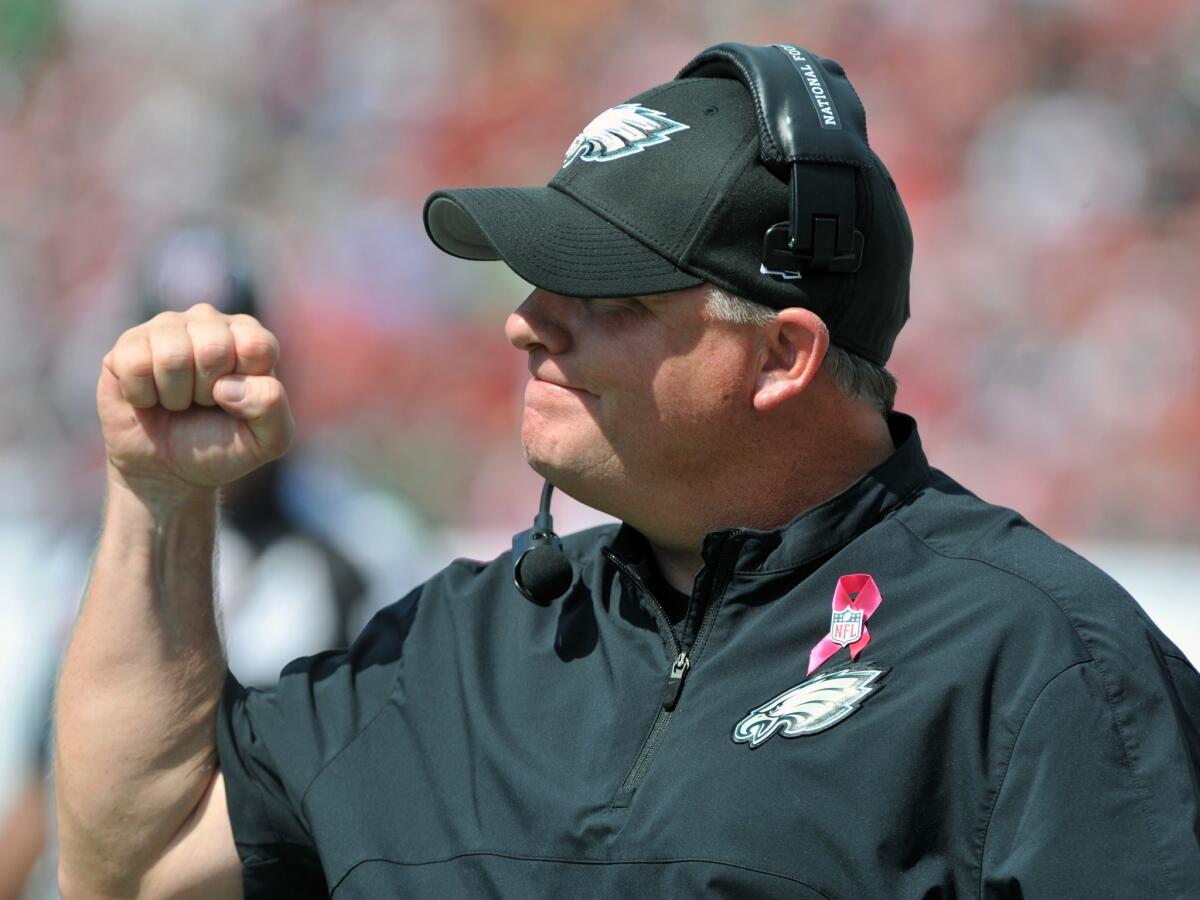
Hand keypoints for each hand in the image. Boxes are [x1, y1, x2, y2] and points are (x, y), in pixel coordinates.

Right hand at [98, 303, 293, 499]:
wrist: (169, 470)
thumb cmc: (223, 446)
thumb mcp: (268, 439)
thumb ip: (272, 407)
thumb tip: (227, 386)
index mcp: (249, 336)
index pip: (256, 345)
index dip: (245, 386)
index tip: (235, 401)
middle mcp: (208, 321)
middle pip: (213, 347)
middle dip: (207, 392)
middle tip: (203, 403)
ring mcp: (166, 327)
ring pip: (172, 355)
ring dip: (175, 395)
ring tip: (177, 401)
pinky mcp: (128, 343)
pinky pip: (135, 363)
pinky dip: (143, 395)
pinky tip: (149, 398)